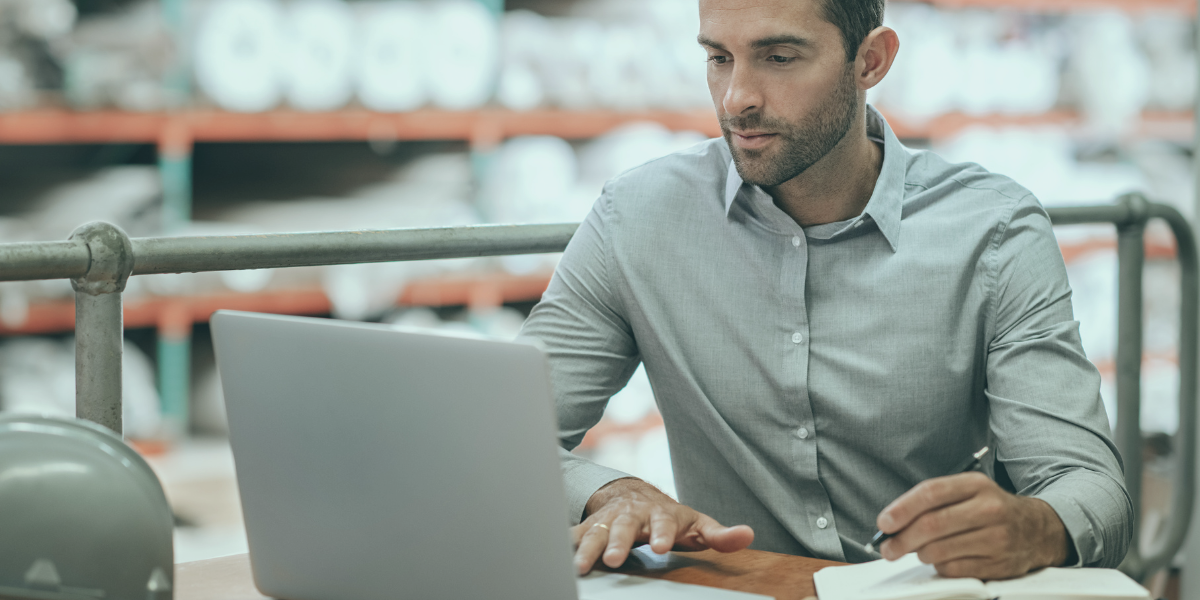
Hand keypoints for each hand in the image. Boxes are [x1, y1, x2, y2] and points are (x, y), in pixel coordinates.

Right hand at [571, 477, 753, 574]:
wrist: (634, 497)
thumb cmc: (670, 518)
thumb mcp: (697, 525)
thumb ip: (720, 534)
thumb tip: (747, 535)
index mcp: (660, 514)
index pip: (662, 522)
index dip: (661, 533)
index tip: (660, 547)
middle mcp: (630, 515)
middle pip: (622, 527)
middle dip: (616, 542)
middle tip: (612, 559)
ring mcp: (608, 520)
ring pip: (594, 532)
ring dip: (586, 548)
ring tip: (579, 567)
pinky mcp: (589, 527)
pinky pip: (574, 534)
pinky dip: (564, 544)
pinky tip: (556, 557)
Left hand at [875, 472, 1068, 578]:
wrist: (1037, 529)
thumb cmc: (991, 509)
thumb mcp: (967, 492)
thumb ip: (932, 502)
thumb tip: (892, 522)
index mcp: (976, 485)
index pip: (931, 493)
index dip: (902, 509)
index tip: (884, 523)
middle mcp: (989, 508)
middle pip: (932, 525)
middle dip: (902, 539)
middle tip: (888, 547)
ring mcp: (997, 537)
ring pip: (940, 551)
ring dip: (920, 554)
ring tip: (919, 551)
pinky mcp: (1000, 564)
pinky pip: (954, 569)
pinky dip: (940, 567)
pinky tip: (942, 560)